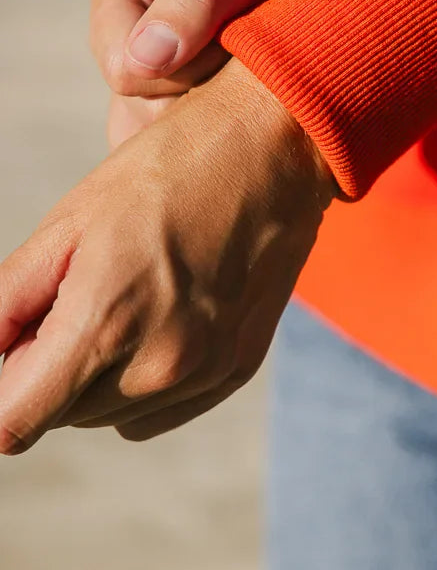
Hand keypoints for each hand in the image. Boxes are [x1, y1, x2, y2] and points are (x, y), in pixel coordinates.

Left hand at [0, 59, 334, 451]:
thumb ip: (8, 301)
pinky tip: (153, 318)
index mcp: (106, 322)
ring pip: (105, 417)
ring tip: (119, 296)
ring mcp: (203, 374)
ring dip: (90, 378)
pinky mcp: (234, 372)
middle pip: (58, 417)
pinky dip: (136, 383)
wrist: (276, 146)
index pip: (13, 423)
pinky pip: (153, 412)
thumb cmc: (167, 169)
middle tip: (68, 296)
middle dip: (43, 370)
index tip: (7, 353)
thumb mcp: (69, 223)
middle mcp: (158, 365)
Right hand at [92, 0, 363, 147]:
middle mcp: (124, 49)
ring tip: (255, 82)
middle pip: (146, 116)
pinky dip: (234, 146)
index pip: (127, 71)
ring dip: (226, 120)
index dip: (188, 67)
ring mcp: (145, 96)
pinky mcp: (173, 133)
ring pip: (171, 146)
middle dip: (208, 98)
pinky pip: (194, 165)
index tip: (233, 39)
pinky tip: (255, 114)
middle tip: (251, 64)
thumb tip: (144, 60)